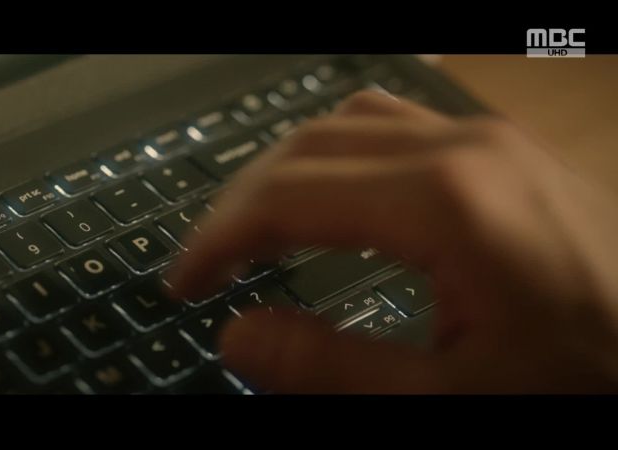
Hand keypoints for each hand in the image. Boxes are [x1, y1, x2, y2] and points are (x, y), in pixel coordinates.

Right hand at [167, 90, 617, 392]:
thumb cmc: (579, 376)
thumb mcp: (450, 397)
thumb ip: (333, 369)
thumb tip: (238, 336)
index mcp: (444, 203)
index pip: (288, 195)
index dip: (219, 238)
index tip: (183, 283)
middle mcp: (461, 145)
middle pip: (306, 147)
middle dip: (239, 203)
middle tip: (207, 262)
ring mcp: (485, 137)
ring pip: (345, 124)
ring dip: (284, 169)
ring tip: (254, 226)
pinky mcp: (501, 147)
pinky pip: (393, 122)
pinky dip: (336, 151)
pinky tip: (331, 187)